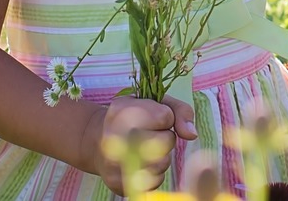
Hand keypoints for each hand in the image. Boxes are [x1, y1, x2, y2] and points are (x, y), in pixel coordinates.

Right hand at [81, 94, 197, 193]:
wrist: (96, 141)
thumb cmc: (133, 118)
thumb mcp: (154, 103)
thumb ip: (179, 111)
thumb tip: (192, 134)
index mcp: (123, 111)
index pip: (165, 117)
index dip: (165, 117)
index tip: (152, 118)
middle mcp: (114, 138)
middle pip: (166, 142)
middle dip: (165, 138)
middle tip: (150, 134)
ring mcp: (114, 164)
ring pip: (162, 163)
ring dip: (162, 156)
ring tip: (145, 149)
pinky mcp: (119, 185)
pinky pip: (154, 182)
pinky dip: (154, 173)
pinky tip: (141, 163)